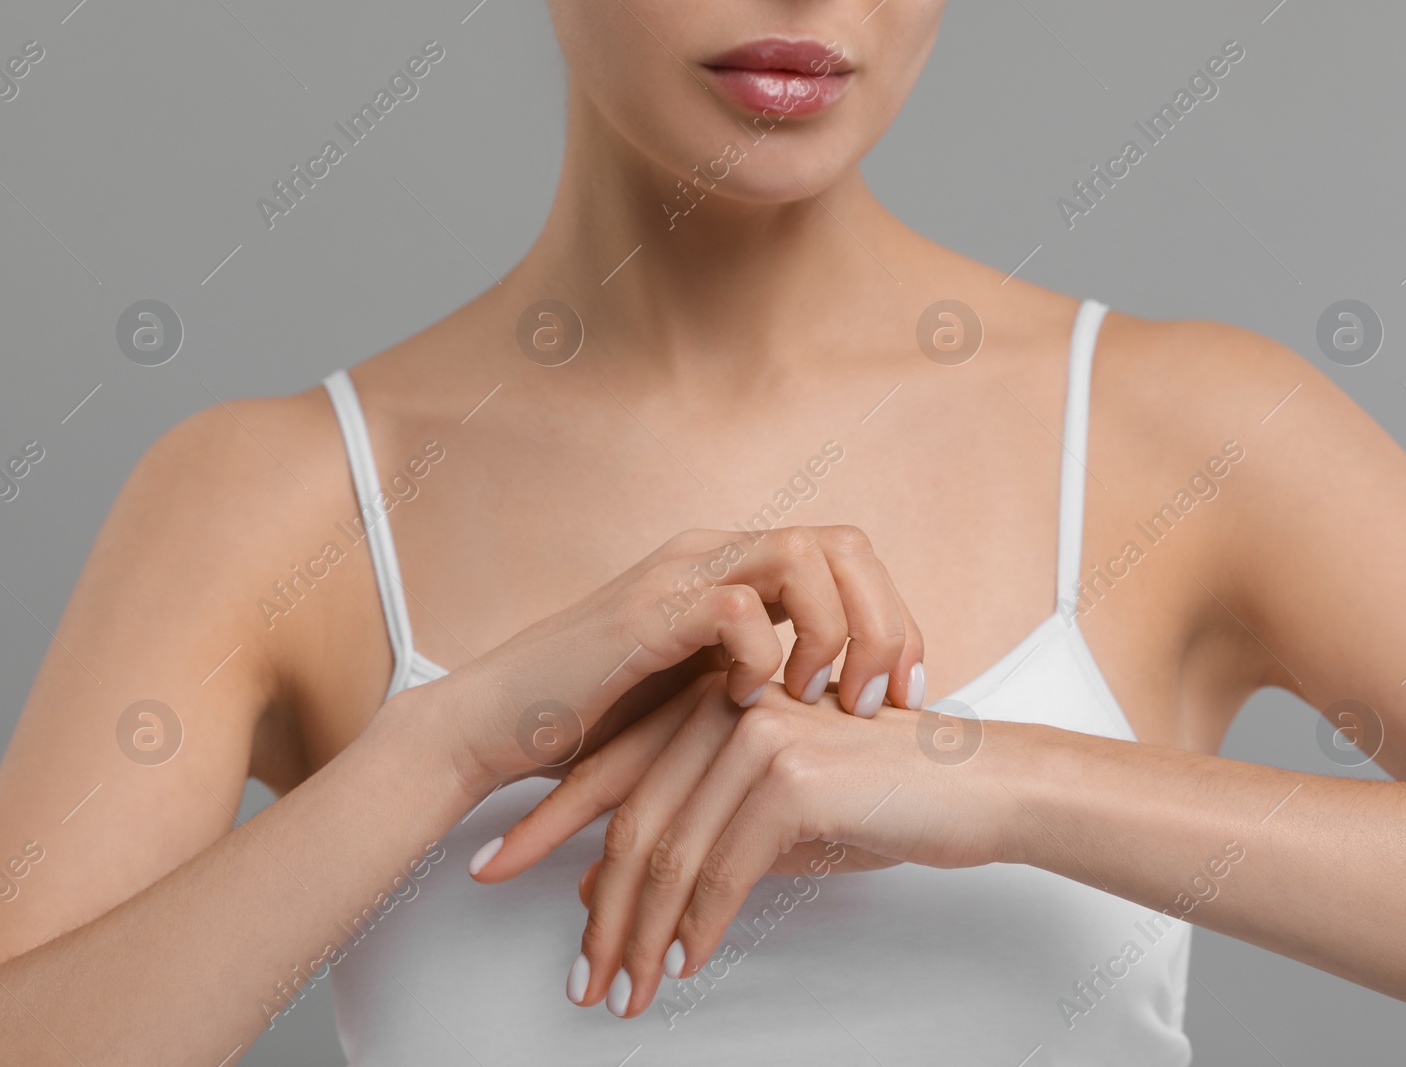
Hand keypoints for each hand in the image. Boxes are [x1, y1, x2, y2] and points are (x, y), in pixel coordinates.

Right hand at [420, 526, 928, 789]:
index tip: (908, 695)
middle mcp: (713, 557)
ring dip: (832, 634)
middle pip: (845, 544)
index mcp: (735, 571)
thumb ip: (772, 680)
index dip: (896, 621)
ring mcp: (678, 576)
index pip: (850, 558)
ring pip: (802, 556)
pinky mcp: (644, 614)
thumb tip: (856, 707)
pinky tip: (746, 703)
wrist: (497, 727)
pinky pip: (736, 608)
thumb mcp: (710, 696)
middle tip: (880, 701)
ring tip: (819, 699)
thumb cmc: (598, 722)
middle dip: (886, 623)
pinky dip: (759, 658)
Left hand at [473, 677, 1016, 1016]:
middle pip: (635, 822)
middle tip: (581, 975)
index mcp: (713, 706)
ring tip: (624, 991)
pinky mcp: (792, 776)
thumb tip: (605, 883)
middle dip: (600, 911)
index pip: (612, 771)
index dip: (548, 828)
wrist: (980, 786)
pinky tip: (685, 963)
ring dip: (642, 934)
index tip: (497, 872)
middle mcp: (727, 709)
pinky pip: (724, 869)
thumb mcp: (773, 821)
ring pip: (672, 851)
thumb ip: (694, 839)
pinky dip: (700, 925)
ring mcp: (758, 737)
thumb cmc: (882, 799)